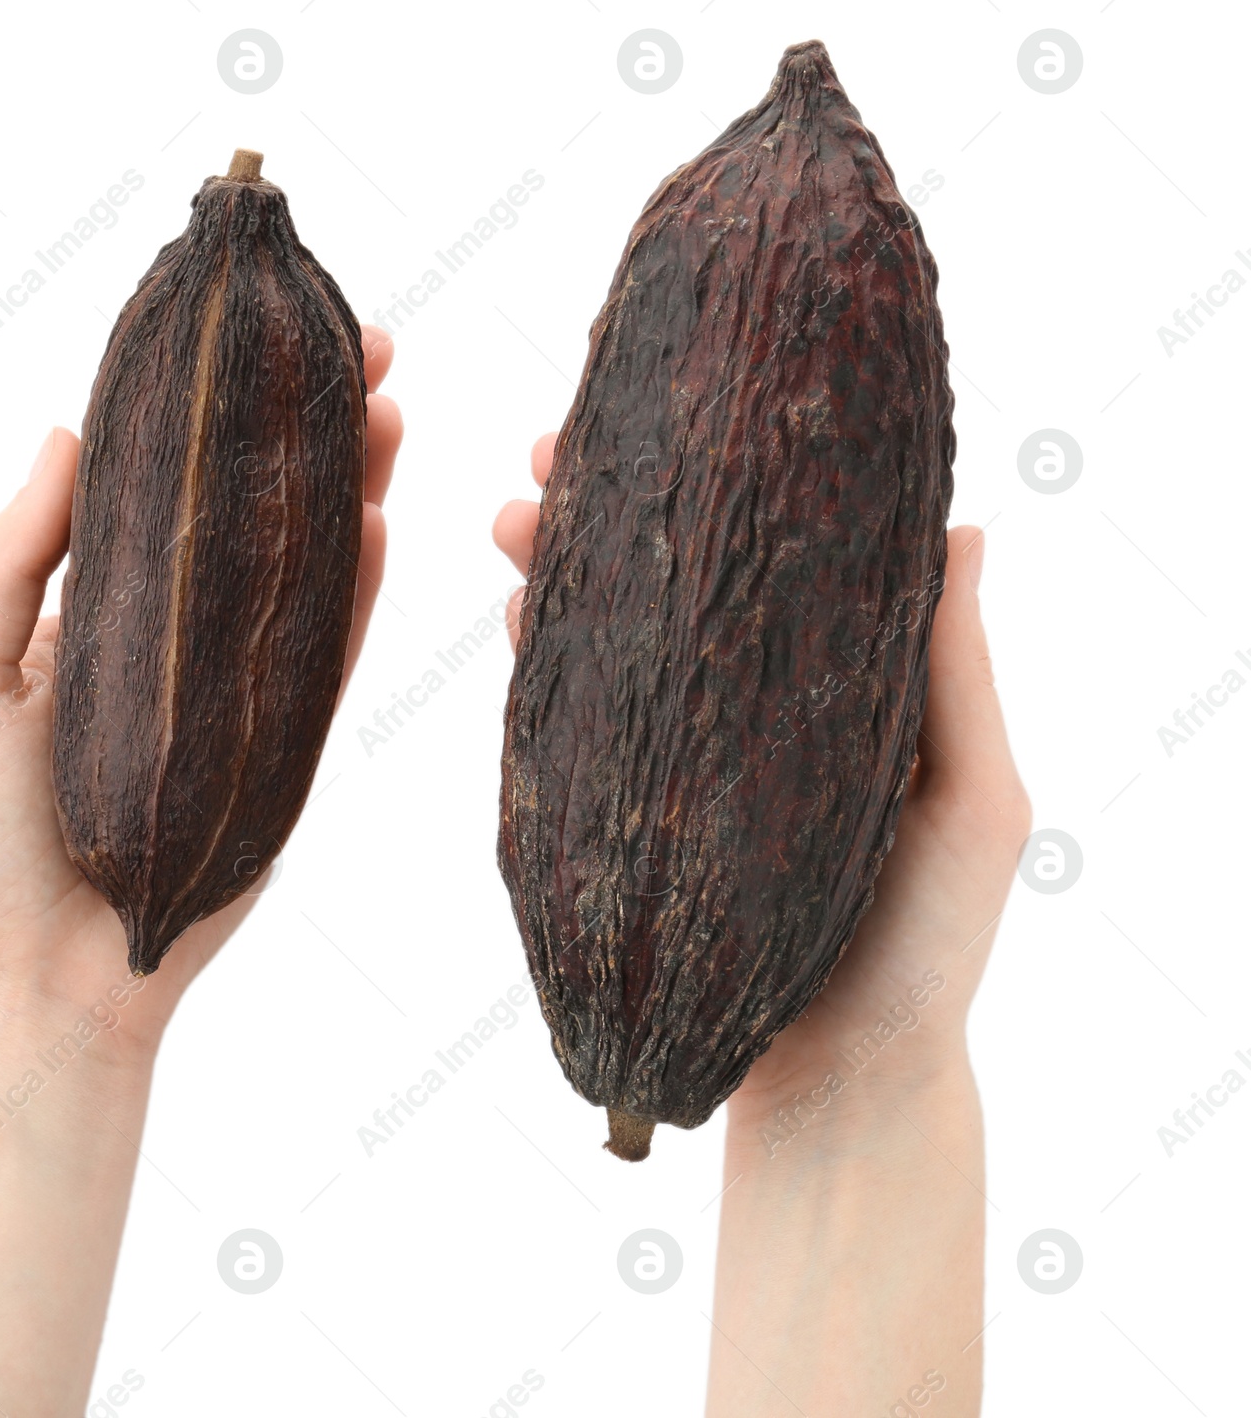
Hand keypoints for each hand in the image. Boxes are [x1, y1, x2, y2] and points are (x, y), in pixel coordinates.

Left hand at [0, 327, 401, 1052]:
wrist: (44, 980)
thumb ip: (11, 559)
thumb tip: (68, 432)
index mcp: (92, 608)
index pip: (162, 483)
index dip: (208, 407)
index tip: (249, 334)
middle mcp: (174, 634)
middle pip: (251, 512)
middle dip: (304, 427)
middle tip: (360, 351)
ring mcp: (237, 689)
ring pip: (302, 571)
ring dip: (346, 490)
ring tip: (385, 411)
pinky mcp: (284, 747)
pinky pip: (328, 657)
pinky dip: (358, 592)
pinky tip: (381, 521)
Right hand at [493, 432, 1030, 1119]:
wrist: (838, 1083)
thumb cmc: (929, 949)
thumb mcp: (973, 805)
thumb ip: (957, 676)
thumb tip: (967, 526)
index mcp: (835, 681)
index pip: (774, 549)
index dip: (723, 473)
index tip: (673, 404)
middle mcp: (750, 700)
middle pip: (673, 574)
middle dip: (610, 502)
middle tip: (549, 445)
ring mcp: (681, 752)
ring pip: (613, 631)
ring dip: (560, 566)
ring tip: (513, 518)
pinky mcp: (626, 808)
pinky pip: (575, 717)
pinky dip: (545, 657)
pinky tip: (515, 614)